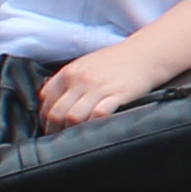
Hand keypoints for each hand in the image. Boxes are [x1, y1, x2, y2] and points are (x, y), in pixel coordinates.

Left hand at [34, 39, 177, 128]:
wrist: (146, 53)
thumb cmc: (116, 61)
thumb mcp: (85, 64)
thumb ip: (68, 81)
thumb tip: (53, 103)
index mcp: (69, 72)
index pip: (45, 99)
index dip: (44, 117)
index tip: (50, 126)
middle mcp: (79, 79)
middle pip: (56, 112)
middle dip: (54, 129)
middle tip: (60, 138)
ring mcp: (98, 87)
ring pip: (73, 117)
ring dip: (72, 131)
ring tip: (75, 138)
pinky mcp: (117, 95)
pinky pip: (98, 115)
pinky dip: (93, 125)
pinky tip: (95, 130)